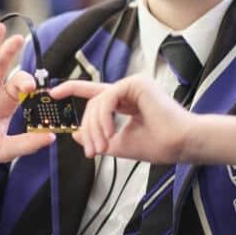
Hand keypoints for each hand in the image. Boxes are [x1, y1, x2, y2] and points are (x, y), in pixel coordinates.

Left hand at [50, 76, 235, 166]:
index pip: (94, 93)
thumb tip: (74, 134)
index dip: (71, 90)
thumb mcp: (120, 144)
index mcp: (126, 101)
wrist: (182, 144)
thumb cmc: (159, 145)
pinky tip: (109, 134)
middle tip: (92, 151)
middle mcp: (129, 89)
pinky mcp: (136, 83)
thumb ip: (98, 138)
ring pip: (97, 102)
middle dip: (86, 129)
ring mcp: (133, 84)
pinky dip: (103, 118)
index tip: (53, 94)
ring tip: (102, 147)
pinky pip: (107, 98)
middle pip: (92, 104)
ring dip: (94, 128)